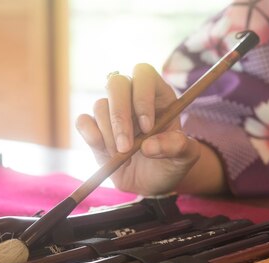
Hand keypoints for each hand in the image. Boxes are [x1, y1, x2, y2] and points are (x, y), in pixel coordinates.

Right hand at [75, 64, 225, 195]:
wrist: (153, 183)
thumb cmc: (172, 163)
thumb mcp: (185, 157)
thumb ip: (176, 147)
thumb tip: (148, 146)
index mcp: (157, 94)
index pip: (144, 74)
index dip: (142, 97)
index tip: (147, 128)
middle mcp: (131, 97)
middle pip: (116, 83)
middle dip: (119, 116)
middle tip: (126, 147)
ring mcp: (111, 111)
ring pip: (99, 106)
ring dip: (109, 135)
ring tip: (123, 156)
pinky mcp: (94, 128)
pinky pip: (83, 121)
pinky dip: (91, 136)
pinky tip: (106, 153)